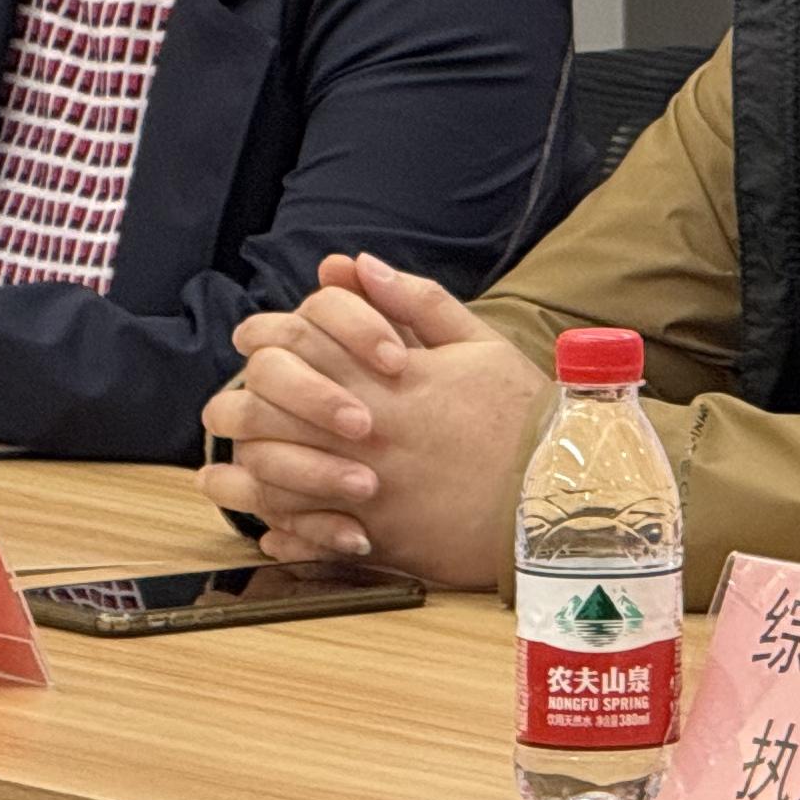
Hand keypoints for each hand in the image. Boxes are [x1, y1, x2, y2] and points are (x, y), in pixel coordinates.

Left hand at [195, 252, 544, 585]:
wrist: (561, 496)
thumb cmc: (524, 419)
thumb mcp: (480, 344)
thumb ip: (415, 300)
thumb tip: (353, 265)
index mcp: (387, 379)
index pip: (295, 342)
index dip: (267, 336)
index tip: (263, 343)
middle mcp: (365, 431)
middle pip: (261, 405)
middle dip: (239, 400)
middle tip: (238, 403)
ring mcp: (364, 486)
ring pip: (265, 469)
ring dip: (246, 461)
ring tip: (245, 458)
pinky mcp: (372, 534)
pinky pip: (296, 529)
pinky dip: (274, 522)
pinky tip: (271, 518)